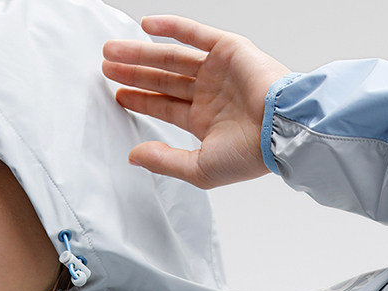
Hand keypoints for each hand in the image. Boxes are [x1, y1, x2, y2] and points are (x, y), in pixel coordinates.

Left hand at [102, 15, 290, 188]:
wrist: (280, 129)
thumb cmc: (249, 155)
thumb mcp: (199, 168)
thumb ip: (165, 162)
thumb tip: (134, 156)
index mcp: (205, 121)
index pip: (165, 106)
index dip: (140, 100)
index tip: (118, 94)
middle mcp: (210, 95)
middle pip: (163, 80)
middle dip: (134, 73)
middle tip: (106, 67)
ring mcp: (218, 71)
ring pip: (171, 58)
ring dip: (141, 53)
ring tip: (112, 51)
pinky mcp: (228, 50)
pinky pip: (194, 34)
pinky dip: (170, 27)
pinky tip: (145, 26)